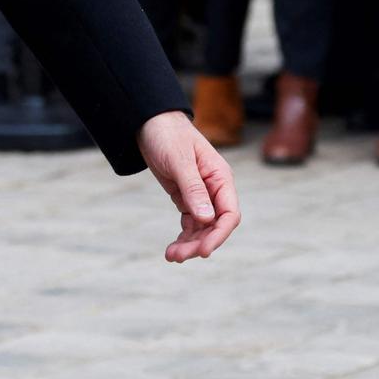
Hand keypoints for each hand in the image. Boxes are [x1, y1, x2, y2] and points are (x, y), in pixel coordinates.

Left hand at [137, 111, 239, 262]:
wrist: (149, 122)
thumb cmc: (167, 135)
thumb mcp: (179, 161)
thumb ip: (193, 189)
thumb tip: (207, 219)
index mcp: (220, 177)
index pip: (229, 214)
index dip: (219, 235)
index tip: (203, 251)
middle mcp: (214, 188)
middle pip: (215, 225)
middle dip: (200, 243)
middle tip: (178, 256)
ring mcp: (201, 194)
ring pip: (202, 228)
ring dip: (189, 244)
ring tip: (171, 256)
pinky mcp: (186, 197)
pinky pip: (190, 223)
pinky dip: (183, 237)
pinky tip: (172, 249)